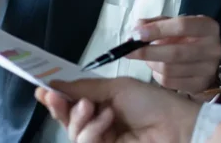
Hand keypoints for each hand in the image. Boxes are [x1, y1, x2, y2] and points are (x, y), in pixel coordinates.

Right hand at [35, 77, 200, 142]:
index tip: (42, 89)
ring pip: (74, 135)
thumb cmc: (152, 103)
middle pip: (68, 122)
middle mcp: (101, 125)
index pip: (74, 104)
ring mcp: (104, 142)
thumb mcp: (117, 88)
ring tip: (94, 108)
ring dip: (80, 120)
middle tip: (54, 97)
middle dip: (60, 108)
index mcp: (104, 106)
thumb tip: (54, 83)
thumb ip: (85, 87)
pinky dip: (92, 131)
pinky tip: (107, 120)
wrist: (177, 127)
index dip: (57, 99)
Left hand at [127, 15, 220, 93]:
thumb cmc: (189, 40)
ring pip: (169, 70)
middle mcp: (213, 48)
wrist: (209, 64)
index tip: (137, 34)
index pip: (182, 26)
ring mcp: (208, 70)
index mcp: (209, 27)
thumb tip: (137, 27)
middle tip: (129, 51)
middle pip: (174, 52)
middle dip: (147, 52)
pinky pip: (169, 82)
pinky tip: (158, 70)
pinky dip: (157, 76)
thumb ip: (157, 23)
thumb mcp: (177, 26)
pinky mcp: (200, 86)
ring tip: (148, 59)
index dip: (157, 30)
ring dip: (151, 64)